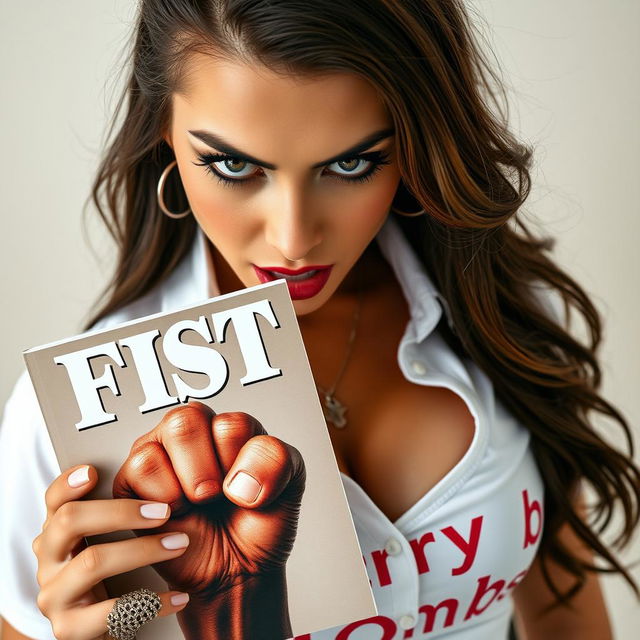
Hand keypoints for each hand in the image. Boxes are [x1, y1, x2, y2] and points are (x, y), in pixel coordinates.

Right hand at [32, 464, 191, 639]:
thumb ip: (120, 511)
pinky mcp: (70, 629)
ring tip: (180, 543)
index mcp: (58, 533)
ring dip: (143, 550)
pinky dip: (152, 602)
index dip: (68, 483)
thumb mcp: (109, 540)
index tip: (94, 471)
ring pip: (93, 562)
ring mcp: (55, 595)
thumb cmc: (118, 573)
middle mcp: (49, 561)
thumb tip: (154, 469)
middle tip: (164, 511)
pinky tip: (180, 595)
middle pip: (70, 520)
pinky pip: (114, 612)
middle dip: (121, 511)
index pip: (54, 501)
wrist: (108, 630)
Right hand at [112, 401, 306, 600]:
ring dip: (185, 486)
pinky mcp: (132, 481)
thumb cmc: (258, 523)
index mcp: (229, 426)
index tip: (247, 489)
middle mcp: (191, 432)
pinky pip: (140, 468)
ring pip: (161, 441)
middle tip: (216, 497)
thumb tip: (236, 480)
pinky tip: (175, 513)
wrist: (238, 572)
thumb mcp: (291, 483)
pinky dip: (162, 498)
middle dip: (206, 471)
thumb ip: (278, 459)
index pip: (232, 424)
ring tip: (196, 505)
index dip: (243, 464)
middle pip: (186, 420)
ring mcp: (159, 452)